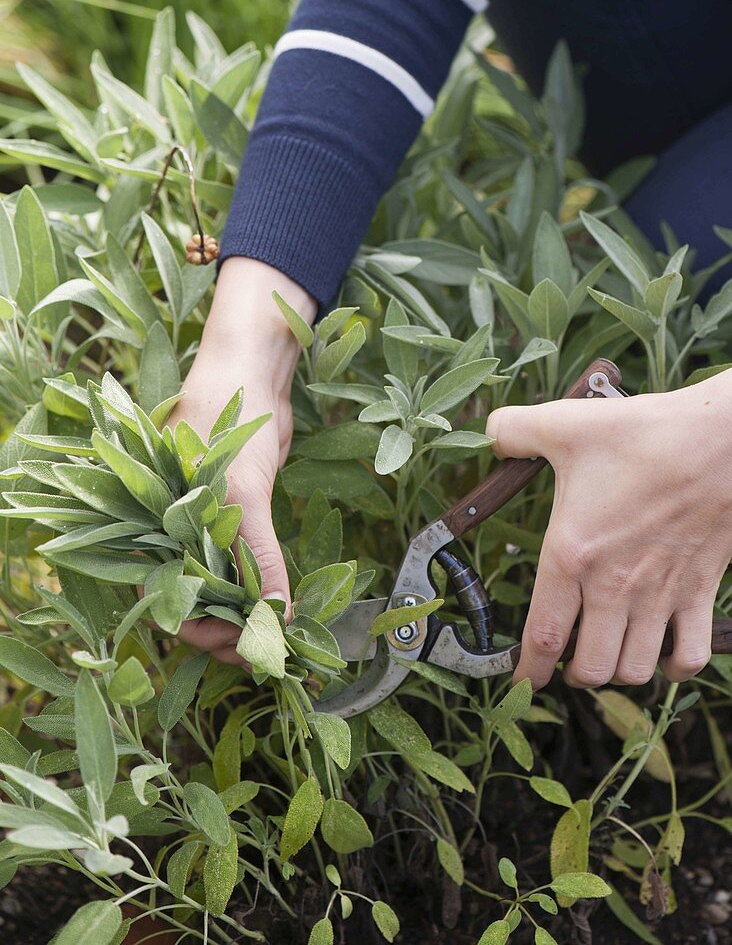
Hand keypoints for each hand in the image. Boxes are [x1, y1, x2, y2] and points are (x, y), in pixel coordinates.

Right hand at [170, 258, 315, 662]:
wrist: (251, 367)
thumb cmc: (228, 418)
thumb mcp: (241, 491)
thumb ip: (256, 555)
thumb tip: (275, 616)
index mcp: (157, 530)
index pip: (169, 603)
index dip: (204, 632)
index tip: (245, 648)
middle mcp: (177, 534)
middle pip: (197, 603)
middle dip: (231, 632)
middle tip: (272, 653)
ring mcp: (207, 527)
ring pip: (224, 588)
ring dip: (250, 615)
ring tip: (284, 638)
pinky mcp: (239, 517)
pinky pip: (246, 564)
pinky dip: (264, 588)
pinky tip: (286, 605)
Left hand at [486, 371, 731, 689]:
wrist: (717, 440)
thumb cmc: (641, 434)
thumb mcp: (563, 425)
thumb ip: (513, 430)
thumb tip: (489, 434)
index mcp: (572, 553)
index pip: (543, 635)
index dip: (528, 669)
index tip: (521, 681)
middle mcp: (614, 586)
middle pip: (589, 667)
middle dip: (571, 675)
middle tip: (564, 662)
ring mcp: (660, 594)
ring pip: (634, 669)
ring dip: (617, 671)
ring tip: (606, 655)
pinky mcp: (699, 591)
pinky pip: (690, 656)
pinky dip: (674, 667)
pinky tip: (662, 654)